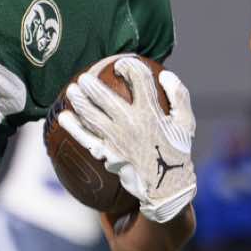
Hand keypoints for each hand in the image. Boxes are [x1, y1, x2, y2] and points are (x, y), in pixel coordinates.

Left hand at [60, 57, 196, 223]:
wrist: (166, 186)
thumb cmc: (177, 152)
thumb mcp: (186, 123)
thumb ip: (179, 96)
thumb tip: (165, 74)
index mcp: (151, 113)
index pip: (138, 80)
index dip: (129, 66)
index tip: (123, 64)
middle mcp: (131, 124)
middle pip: (106, 98)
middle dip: (92, 85)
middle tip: (84, 78)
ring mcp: (116, 139)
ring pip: (92, 116)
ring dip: (79, 101)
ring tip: (72, 90)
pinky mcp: (107, 153)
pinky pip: (86, 138)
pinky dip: (73, 127)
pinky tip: (64, 117)